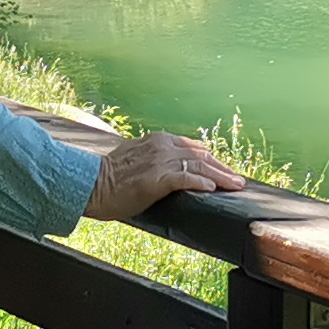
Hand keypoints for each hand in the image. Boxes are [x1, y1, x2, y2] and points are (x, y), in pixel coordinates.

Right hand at [85, 130, 249, 221]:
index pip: (192, 147)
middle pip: (201, 155)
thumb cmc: (109, 176)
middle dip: (222, 168)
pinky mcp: (156, 179)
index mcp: (157, 140)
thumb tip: (170, 171)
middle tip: (238, 181)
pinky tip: (212, 188)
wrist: (90, 184)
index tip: (223, 169)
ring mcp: (159, 161)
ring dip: (220, 176)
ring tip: (235, 185)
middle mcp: (161, 146)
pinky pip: (185, 178)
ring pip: (198, 166)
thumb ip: (154, 158)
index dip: (211, 159)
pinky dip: (201, 182)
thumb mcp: (135, 158)